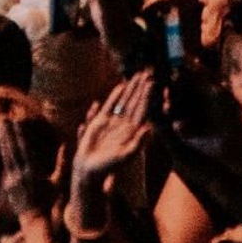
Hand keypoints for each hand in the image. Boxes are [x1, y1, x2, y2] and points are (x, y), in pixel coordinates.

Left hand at [0, 102, 56, 223]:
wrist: (34, 219)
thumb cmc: (49, 200)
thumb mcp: (58, 182)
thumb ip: (61, 163)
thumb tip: (65, 145)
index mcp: (34, 172)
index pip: (26, 149)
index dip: (21, 135)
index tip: (18, 121)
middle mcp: (22, 174)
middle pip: (14, 150)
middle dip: (9, 133)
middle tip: (4, 118)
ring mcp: (14, 180)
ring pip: (7, 155)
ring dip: (3, 140)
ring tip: (1, 126)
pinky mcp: (8, 184)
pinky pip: (5, 165)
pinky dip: (2, 152)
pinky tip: (0, 143)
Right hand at [71, 73, 154, 193]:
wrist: (89, 170)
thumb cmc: (108, 166)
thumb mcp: (125, 156)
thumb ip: (138, 144)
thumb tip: (150, 129)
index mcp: (132, 132)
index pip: (142, 110)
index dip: (147, 97)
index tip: (152, 83)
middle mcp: (124, 125)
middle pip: (135, 102)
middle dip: (141, 88)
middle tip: (148, 72)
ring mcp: (113, 122)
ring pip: (124, 101)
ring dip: (131, 88)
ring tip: (137, 75)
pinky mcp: (101, 121)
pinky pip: (110, 105)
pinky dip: (115, 96)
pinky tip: (121, 86)